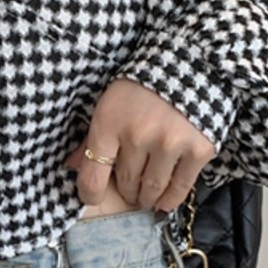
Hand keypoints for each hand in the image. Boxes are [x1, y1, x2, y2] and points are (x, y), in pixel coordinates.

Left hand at [62, 78, 215, 212]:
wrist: (190, 64)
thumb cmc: (141, 87)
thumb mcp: (108, 105)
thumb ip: (90, 139)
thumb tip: (69, 168)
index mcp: (109, 123)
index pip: (92, 176)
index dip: (89, 194)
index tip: (92, 197)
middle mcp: (138, 136)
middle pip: (125, 184)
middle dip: (126, 191)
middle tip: (129, 190)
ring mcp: (169, 143)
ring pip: (152, 188)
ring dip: (147, 197)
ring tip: (146, 197)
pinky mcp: (198, 150)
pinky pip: (181, 186)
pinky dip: (171, 199)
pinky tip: (164, 204)